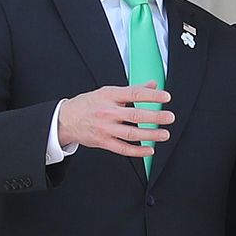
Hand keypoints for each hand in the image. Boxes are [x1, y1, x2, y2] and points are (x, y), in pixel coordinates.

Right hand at [58, 81, 174, 156]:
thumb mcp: (108, 92)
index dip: (152, 95)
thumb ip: (133, 89)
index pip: (134, 93)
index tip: (166, 97)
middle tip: (169, 117)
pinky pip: (123, 148)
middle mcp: (107, 112)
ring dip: (150, 135)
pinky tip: (149, 150)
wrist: (66, 119)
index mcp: (109, 95)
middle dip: (155, 116)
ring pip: (131, 133)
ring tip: (164, 134)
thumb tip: (153, 84)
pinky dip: (137, 151)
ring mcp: (105, 128)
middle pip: (135, 115)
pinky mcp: (103, 142)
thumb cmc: (89, 104)